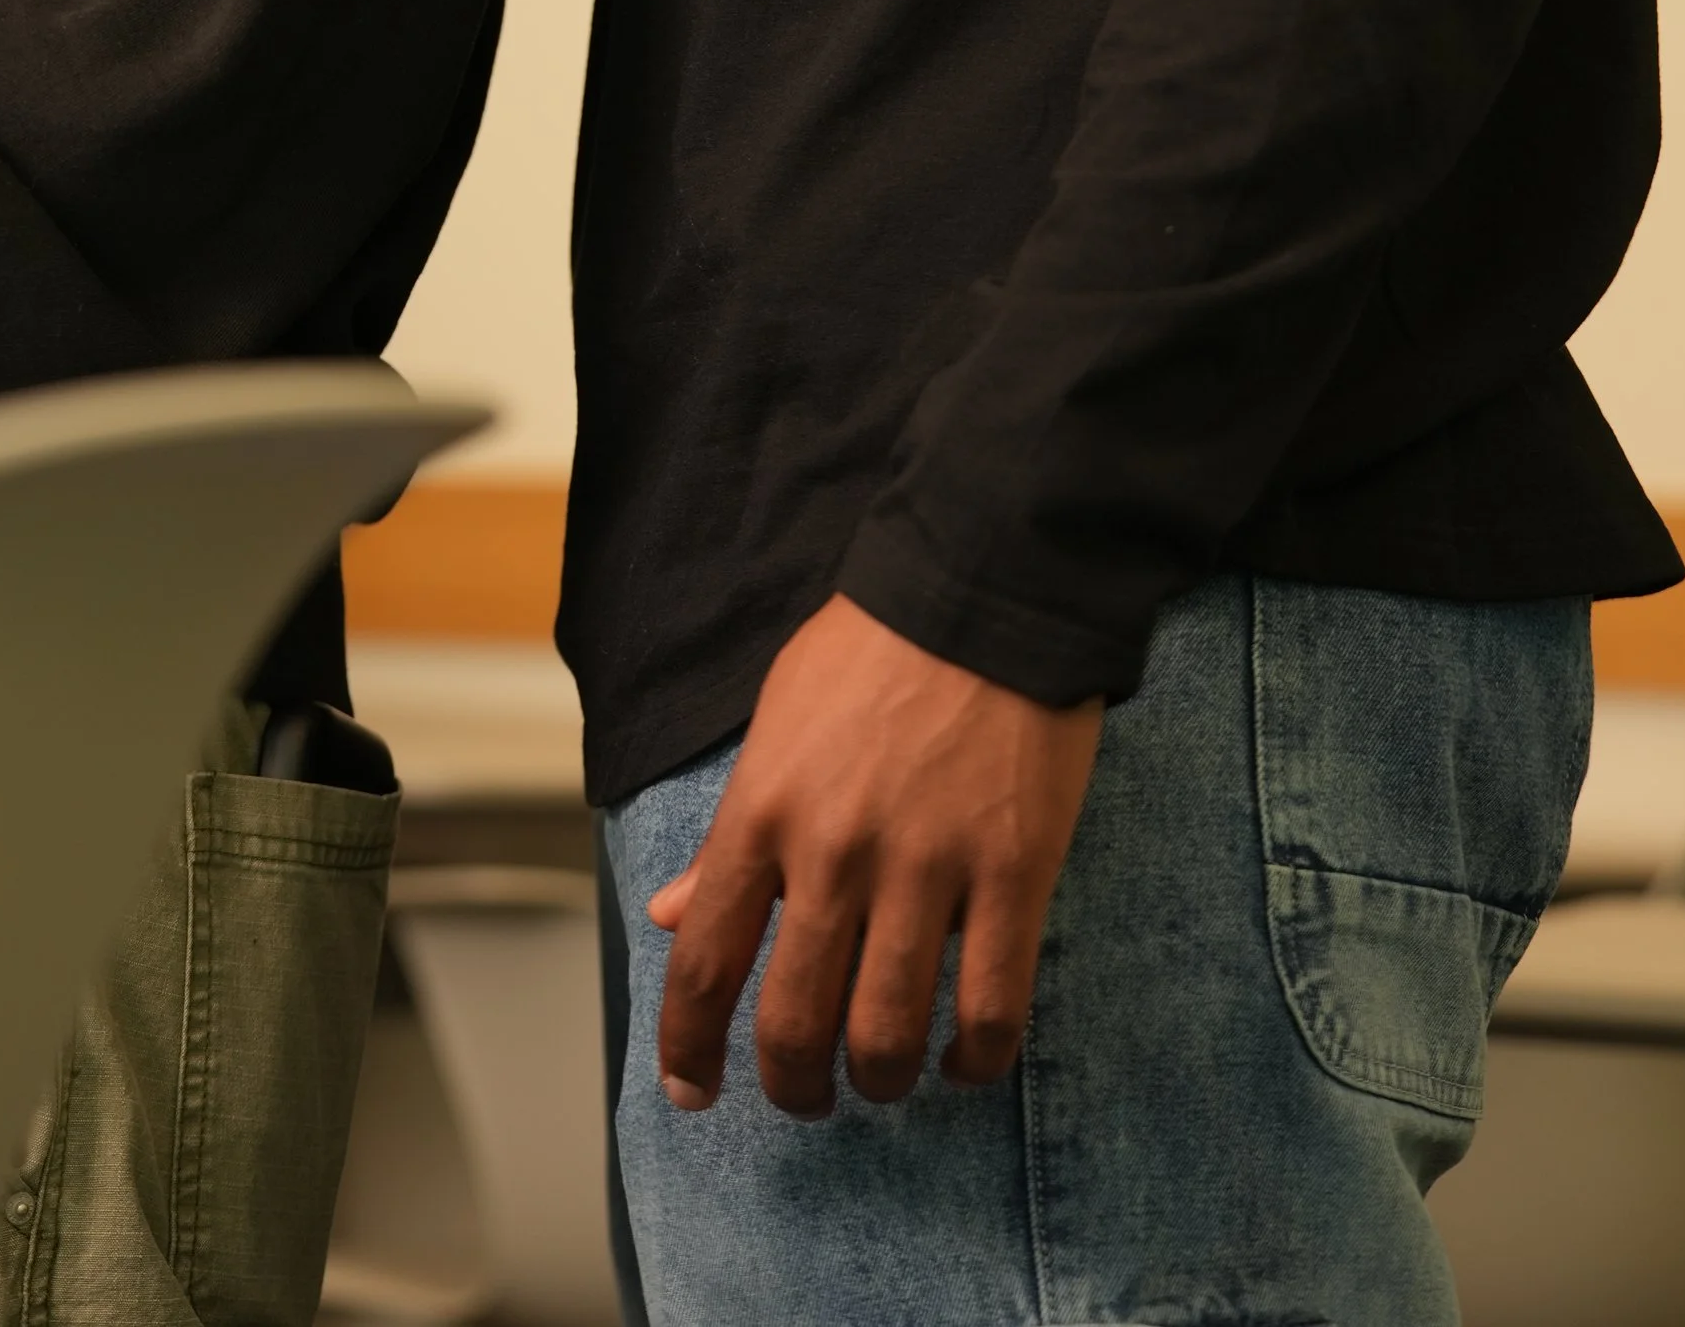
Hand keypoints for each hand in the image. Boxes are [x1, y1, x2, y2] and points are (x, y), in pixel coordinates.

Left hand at [649, 592, 1102, 1119]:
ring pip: (886, 1035)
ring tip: (884, 1079)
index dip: (689, 1047)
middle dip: (791, 1085)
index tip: (692, 1092)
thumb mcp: (776, 723)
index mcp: (762, 810)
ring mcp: (924, 867)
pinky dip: (974, 1060)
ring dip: (879, 1081)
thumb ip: (728, 832)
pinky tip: (965, 1060)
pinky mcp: (1011, 874)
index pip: (704, 961)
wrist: (984, 587)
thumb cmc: (872, 650)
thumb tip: (673, 914)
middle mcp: (832, 852)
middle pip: (793, 1022)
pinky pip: (989, 1008)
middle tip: (804, 1096)